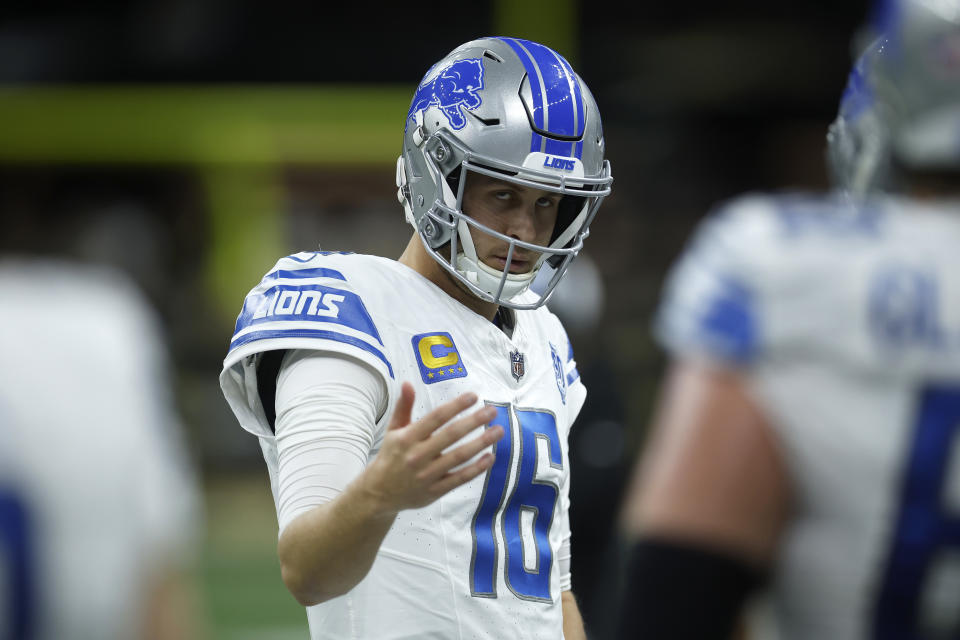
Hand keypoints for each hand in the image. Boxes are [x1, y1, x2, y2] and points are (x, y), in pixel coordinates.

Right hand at [358, 382, 501, 514]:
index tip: (473, 396)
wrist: (378, 493)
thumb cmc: (390, 456)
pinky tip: (490, 457)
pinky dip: (476, 469)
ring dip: (481, 443)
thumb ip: (403, 407)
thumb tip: (407, 383)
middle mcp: (418, 455)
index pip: (436, 417)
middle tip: (492, 411)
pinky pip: (459, 479)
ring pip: (459, 457)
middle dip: (474, 421)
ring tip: (498, 431)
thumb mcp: (393, 430)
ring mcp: (427, 474)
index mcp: (407, 437)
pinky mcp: (435, 491)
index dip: (456, 406)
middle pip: (451, 435)